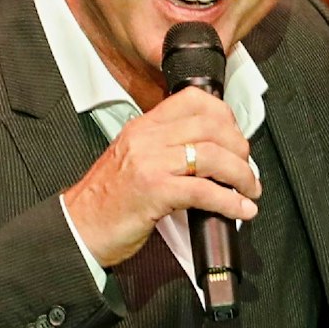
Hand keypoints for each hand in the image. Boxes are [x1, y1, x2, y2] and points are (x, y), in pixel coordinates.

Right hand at [62, 86, 259, 267]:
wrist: (79, 227)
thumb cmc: (107, 200)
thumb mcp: (134, 159)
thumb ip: (165, 148)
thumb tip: (209, 152)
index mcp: (143, 126)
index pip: (193, 100)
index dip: (225, 115)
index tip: (236, 135)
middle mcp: (147, 138)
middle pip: (211, 127)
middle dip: (240, 148)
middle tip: (246, 168)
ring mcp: (150, 163)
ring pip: (212, 156)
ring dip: (241, 175)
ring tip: (249, 190)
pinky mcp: (154, 192)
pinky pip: (204, 190)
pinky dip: (230, 201)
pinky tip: (240, 209)